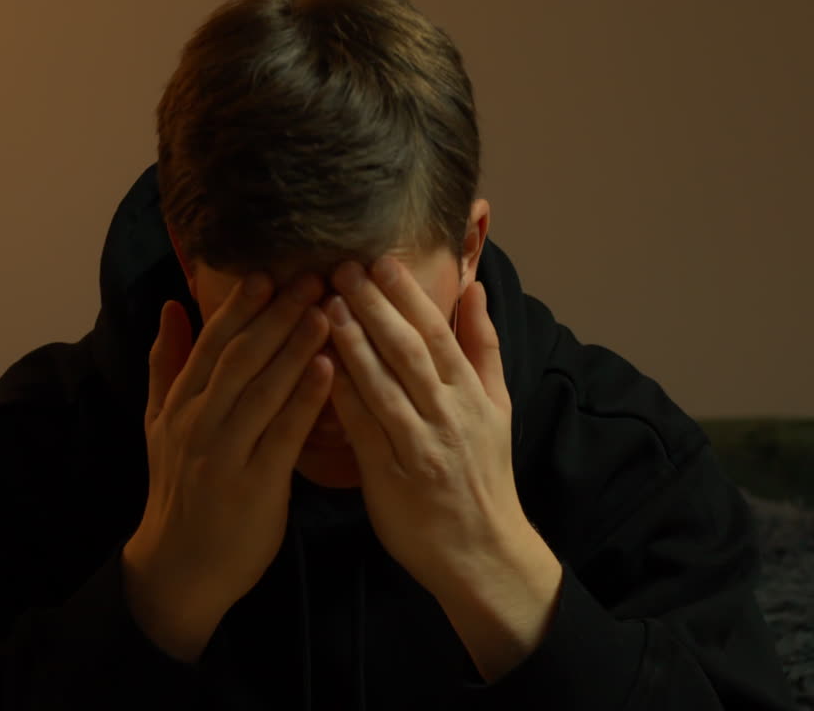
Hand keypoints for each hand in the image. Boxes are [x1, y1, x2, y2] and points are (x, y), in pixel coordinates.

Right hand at [122, 270, 331, 661]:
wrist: (179, 568)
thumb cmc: (180, 490)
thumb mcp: (159, 425)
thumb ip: (167, 365)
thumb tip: (171, 306)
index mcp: (180, 405)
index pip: (211, 344)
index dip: (239, 307)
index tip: (268, 271)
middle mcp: (198, 423)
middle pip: (239, 358)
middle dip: (276, 315)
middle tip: (313, 278)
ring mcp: (224, 454)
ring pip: (261, 390)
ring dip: (295, 347)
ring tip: (327, 310)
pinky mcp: (254, 485)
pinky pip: (282, 435)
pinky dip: (305, 400)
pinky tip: (330, 370)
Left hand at [321, 258, 527, 596]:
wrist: (482, 552)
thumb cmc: (484, 476)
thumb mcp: (498, 408)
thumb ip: (483, 347)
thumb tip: (476, 289)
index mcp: (471, 395)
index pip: (438, 333)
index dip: (409, 296)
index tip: (381, 261)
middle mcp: (448, 414)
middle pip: (409, 350)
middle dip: (375, 306)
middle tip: (342, 268)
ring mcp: (419, 445)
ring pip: (384, 385)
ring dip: (353, 342)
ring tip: (323, 304)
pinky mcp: (390, 476)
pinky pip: (362, 427)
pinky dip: (341, 394)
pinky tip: (316, 365)